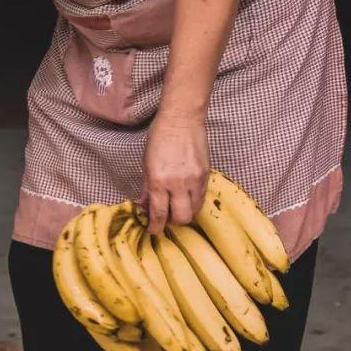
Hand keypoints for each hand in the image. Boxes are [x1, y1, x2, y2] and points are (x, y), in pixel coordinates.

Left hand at [140, 110, 208, 235]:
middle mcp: (178, 184)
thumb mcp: (146, 162)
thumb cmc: (159, 137)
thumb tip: (144, 205)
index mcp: (159, 180)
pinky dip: (193, 202)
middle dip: (172, 223)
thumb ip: (147, 187)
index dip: (155, 226)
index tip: (153, 231)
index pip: (159, 213)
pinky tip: (186, 197)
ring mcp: (195, 180)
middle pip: (181, 218)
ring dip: (185, 213)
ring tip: (177, 207)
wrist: (182, 119)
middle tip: (166, 218)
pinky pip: (202, 198)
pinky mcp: (206, 175)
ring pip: (194, 210)